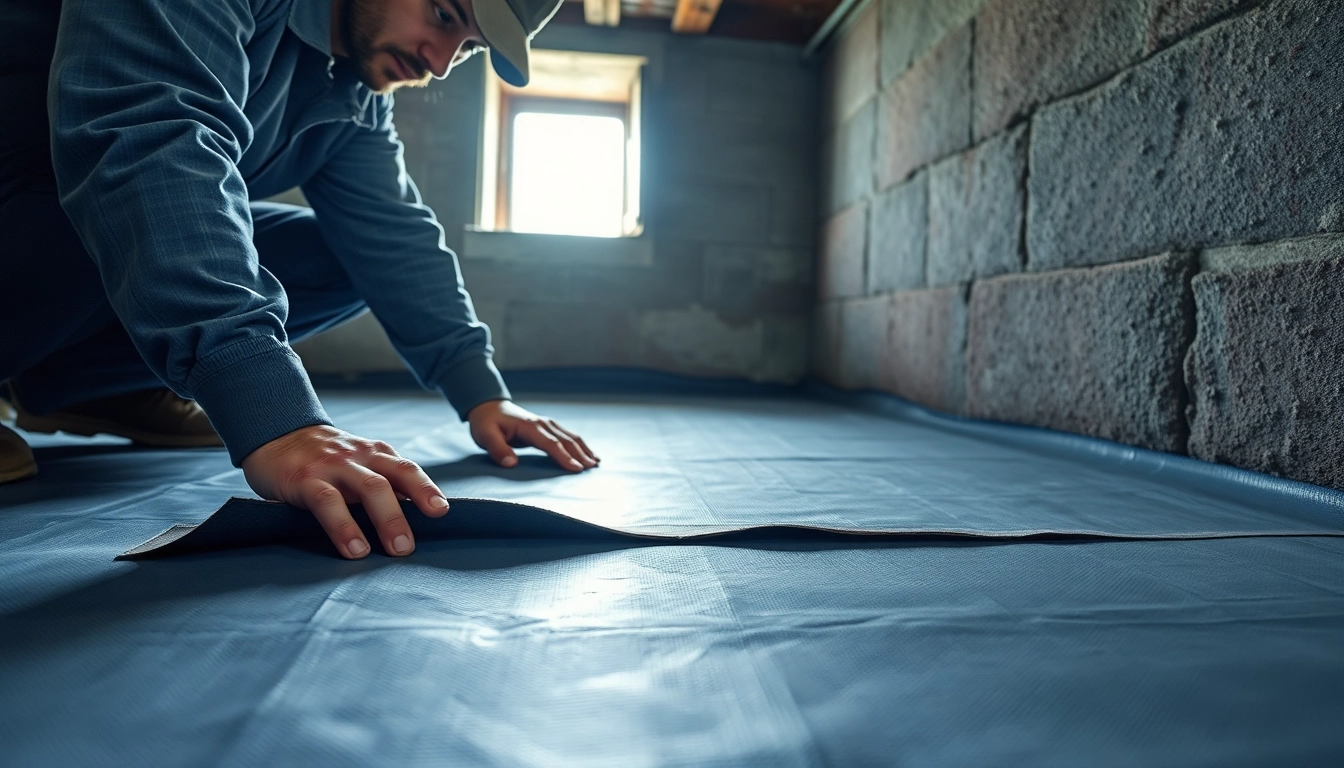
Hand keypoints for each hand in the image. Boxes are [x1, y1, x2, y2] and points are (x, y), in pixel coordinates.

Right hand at [241, 424, 448, 558]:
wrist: (276, 434)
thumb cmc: (325, 459)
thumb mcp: (357, 464)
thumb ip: (381, 484)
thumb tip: (412, 520)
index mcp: (377, 454)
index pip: (408, 470)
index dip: (427, 489)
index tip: (442, 511)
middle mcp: (360, 456)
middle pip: (395, 478)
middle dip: (410, 510)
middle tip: (413, 544)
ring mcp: (334, 465)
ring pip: (369, 488)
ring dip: (386, 519)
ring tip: (396, 549)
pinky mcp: (306, 478)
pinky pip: (329, 502)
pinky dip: (345, 527)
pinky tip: (354, 548)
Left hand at [468, 399, 598, 471]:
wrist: (488, 407)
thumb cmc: (486, 423)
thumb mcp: (485, 436)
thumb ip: (497, 449)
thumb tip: (511, 464)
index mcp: (529, 426)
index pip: (551, 443)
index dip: (564, 456)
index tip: (576, 468)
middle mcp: (542, 423)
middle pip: (566, 440)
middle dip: (580, 454)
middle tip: (591, 469)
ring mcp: (547, 423)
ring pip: (570, 436)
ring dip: (584, 449)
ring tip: (595, 463)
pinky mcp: (548, 427)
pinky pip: (568, 436)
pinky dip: (580, 445)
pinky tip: (589, 454)